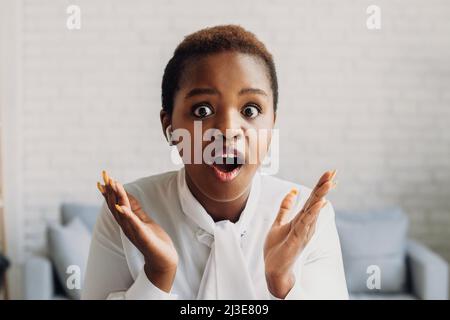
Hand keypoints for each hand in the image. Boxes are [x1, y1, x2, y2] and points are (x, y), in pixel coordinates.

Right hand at [97, 170, 177, 292]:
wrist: (163, 260)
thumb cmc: (154, 241)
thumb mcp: (143, 221)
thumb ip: (135, 211)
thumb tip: (127, 197)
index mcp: (127, 223)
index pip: (115, 205)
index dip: (109, 192)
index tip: (102, 179)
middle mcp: (127, 227)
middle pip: (115, 206)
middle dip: (110, 190)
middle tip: (104, 175)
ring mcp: (134, 232)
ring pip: (122, 212)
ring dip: (117, 198)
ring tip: (113, 184)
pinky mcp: (144, 237)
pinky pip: (134, 224)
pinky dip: (127, 215)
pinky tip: (122, 206)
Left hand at [264, 170, 336, 297]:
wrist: (274, 270)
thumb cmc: (278, 248)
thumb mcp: (279, 223)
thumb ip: (285, 208)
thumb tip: (291, 191)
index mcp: (301, 219)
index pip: (312, 198)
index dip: (319, 185)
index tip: (329, 172)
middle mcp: (306, 224)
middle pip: (316, 201)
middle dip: (324, 186)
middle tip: (333, 171)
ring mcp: (304, 231)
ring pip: (313, 210)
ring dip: (321, 196)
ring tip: (329, 183)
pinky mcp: (298, 239)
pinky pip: (306, 223)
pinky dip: (313, 213)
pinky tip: (319, 203)